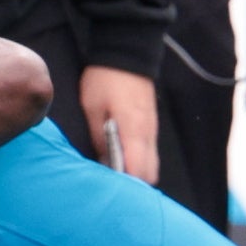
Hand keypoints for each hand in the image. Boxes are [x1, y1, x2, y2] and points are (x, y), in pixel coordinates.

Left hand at [79, 66, 158, 183]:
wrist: (127, 52)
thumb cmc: (105, 80)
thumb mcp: (93, 108)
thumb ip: (99, 138)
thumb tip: (103, 163)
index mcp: (134, 130)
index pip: (138, 171)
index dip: (126, 186)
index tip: (111, 193)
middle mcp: (148, 133)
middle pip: (149, 174)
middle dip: (133, 185)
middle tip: (111, 188)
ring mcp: (152, 129)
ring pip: (151, 164)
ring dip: (136, 173)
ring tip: (114, 176)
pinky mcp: (151, 125)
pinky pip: (149, 152)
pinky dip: (138, 161)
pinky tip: (120, 159)